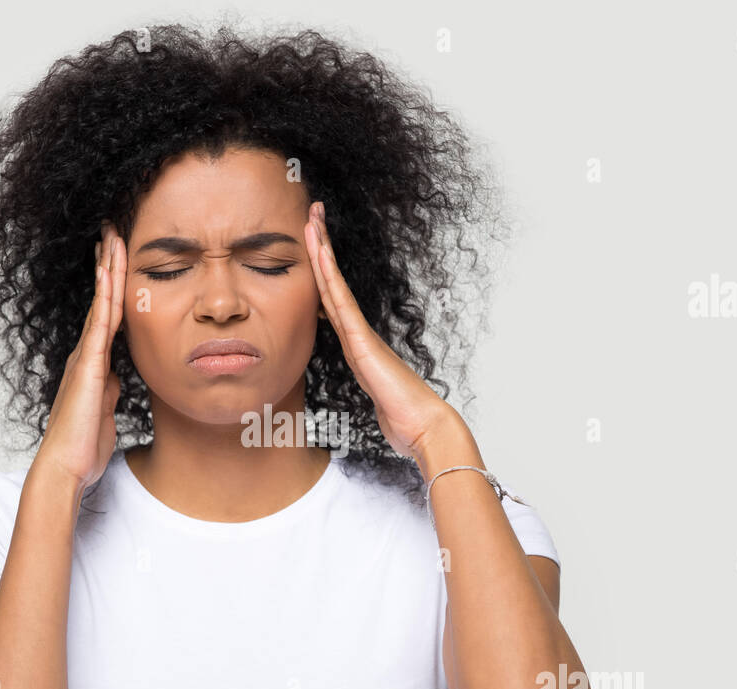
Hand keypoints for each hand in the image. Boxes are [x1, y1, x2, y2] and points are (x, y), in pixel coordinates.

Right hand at [32, 222, 124, 489]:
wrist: (65, 466)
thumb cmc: (83, 445)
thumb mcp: (104, 411)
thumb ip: (110, 390)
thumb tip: (117, 377)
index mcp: (93, 363)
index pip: (108, 316)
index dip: (113, 285)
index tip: (118, 257)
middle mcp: (86, 353)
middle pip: (102, 300)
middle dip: (107, 265)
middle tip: (112, 229)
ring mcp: (86, 357)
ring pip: (101, 303)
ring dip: (107, 269)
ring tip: (111, 236)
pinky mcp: (89, 365)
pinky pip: (101, 324)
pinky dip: (106, 296)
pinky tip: (110, 273)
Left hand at [303, 200, 463, 461]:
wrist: (424, 426)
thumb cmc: (404, 416)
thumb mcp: (375, 397)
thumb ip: (368, 384)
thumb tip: (368, 383)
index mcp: (357, 345)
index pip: (332, 300)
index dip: (322, 270)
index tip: (313, 242)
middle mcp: (357, 333)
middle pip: (331, 282)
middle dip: (321, 246)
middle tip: (313, 212)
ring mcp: (360, 335)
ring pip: (334, 286)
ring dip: (321, 252)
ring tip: (312, 220)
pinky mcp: (362, 343)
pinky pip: (341, 303)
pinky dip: (329, 278)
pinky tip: (320, 256)